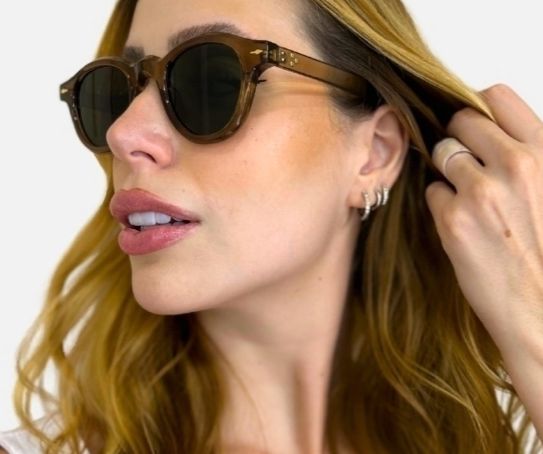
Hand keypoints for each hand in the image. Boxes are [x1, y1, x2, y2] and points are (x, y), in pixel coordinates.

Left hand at [425, 84, 542, 358]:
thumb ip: (529, 159)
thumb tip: (493, 137)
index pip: (498, 97)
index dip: (481, 108)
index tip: (476, 124)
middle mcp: (514, 165)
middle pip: (460, 121)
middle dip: (458, 139)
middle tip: (464, 163)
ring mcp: (480, 192)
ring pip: (441, 155)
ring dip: (447, 172)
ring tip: (466, 198)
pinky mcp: (453, 220)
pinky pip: (432, 193)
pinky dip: (440, 204)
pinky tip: (460, 224)